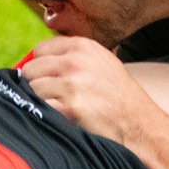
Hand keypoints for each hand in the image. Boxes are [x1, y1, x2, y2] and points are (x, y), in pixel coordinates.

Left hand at [21, 36, 164, 147]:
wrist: (137, 121)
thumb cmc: (118, 94)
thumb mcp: (101, 61)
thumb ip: (74, 56)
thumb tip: (37, 60)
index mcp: (82, 47)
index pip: (40, 49)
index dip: (41, 65)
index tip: (49, 78)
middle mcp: (75, 62)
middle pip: (31, 69)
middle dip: (37, 83)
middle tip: (53, 96)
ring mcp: (72, 85)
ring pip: (32, 90)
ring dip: (40, 101)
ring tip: (59, 107)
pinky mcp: (70, 108)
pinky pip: (39, 107)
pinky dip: (45, 114)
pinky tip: (60, 117)